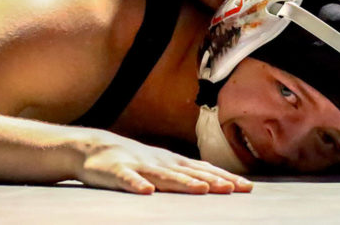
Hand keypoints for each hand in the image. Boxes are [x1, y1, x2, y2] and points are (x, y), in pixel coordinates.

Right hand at [77, 134, 253, 194]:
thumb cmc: (132, 160)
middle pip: (190, 173)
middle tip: (234, 189)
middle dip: (213, 181)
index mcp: (172, 162)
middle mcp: (161, 162)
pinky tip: (146, 192)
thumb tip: (216, 182)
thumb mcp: (162, 165)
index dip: (224, 178)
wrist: (93, 147)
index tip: (247, 187)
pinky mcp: (116, 172)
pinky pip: (127, 180)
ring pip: (164, 176)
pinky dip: (137, 185)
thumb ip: (185, 173)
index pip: (204, 170)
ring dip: (183, 183)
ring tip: (202, 190)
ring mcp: (139, 166)